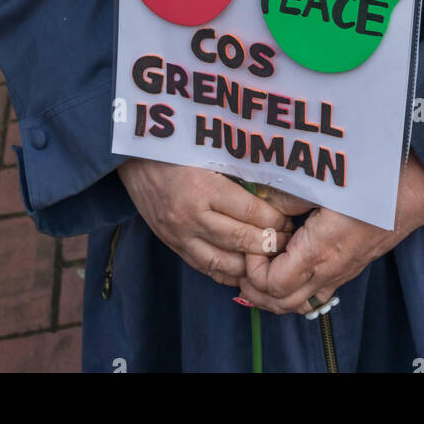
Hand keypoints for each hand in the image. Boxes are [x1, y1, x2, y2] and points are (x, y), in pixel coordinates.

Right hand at [118, 159, 293, 287]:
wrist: (132, 159)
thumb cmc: (175, 149)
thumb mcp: (207, 152)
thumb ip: (236, 170)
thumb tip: (273, 186)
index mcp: (202, 187)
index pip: (250, 211)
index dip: (275, 219)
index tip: (290, 219)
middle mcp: (191, 216)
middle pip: (240, 240)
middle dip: (270, 243)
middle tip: (289, 241)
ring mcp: (180, 235)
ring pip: (224, 263)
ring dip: (252, 264)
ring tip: (272, 258)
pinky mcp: (173, 245)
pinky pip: (205, 268)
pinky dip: (228, 274)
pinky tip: (245, 271)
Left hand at [240, 154, 423, 312]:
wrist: (417, 189)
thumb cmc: (373, 180)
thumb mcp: (323, 180)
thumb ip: (287, 193)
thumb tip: (260, 197)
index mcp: (319, 251)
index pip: (271, 283)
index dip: (253, 267)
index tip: (252, 241)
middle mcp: (330, 270)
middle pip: (281, 303)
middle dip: (256, 288)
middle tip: (246, 260)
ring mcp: (342, 272)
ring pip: (299, 303)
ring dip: (274, 292)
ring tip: (261, 266)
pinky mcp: (351, 268)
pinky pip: (316, 292)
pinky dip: (294, 288)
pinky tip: (287, 263)